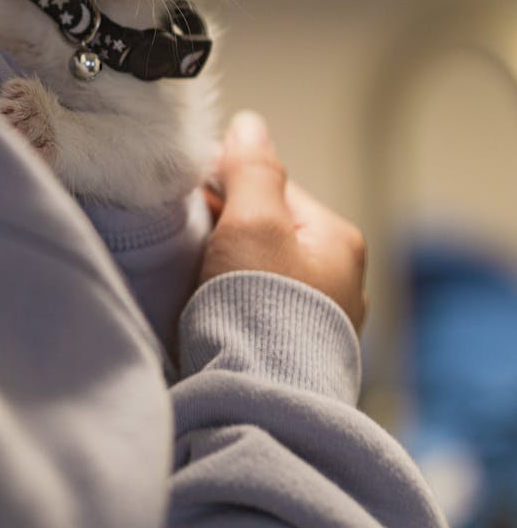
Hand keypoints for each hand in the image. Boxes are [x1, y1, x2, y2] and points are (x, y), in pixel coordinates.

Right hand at [201, 111, 367, 333]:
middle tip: (185, 242)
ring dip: (228, 270)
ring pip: (263, 271)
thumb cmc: (263, 310)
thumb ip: (251, 168)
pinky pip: (263, 309)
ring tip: (194, 281)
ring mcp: (323, 320)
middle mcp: (342, 278)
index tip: (187, 197)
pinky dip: (236, 304)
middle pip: (269, 231)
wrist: (265, 404)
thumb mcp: (254, 222)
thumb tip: (249, 123)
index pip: (273, 189)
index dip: (226, 187)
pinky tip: (211, 313)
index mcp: (338, 239)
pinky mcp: (299, 353)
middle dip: (227, 231)